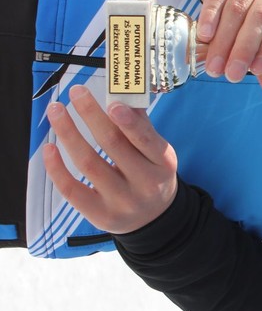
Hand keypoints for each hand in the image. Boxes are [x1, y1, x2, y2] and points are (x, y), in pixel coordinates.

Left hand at [42, 85, 177, 234]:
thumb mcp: (157, 153)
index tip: (111, 102)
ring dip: (69, 133)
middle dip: (92, 115)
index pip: (145, 140)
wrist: (154, 218)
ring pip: (89, 163)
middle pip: (113, 145)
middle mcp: (145, 184)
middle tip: (76, 92)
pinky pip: (72, 189)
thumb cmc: (152, 175)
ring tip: (56, 110)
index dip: (127, 121)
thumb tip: (122, 95)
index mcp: (163, 163)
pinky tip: (49, 147)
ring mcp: (122, 201)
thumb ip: (141, 126)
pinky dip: (57, 167)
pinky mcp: (100, 214)